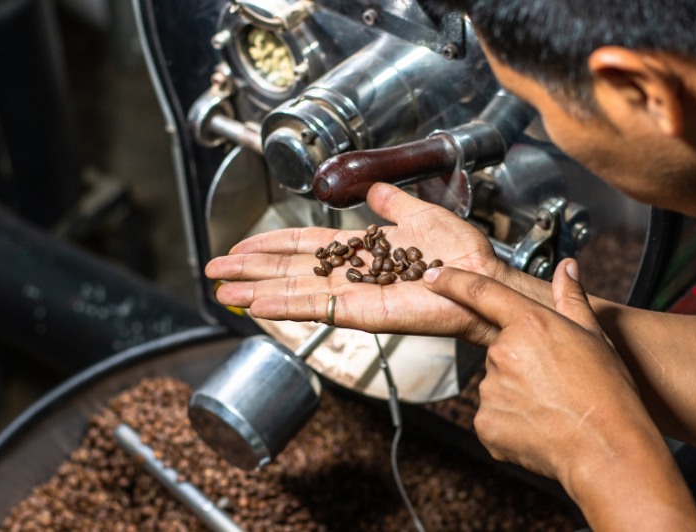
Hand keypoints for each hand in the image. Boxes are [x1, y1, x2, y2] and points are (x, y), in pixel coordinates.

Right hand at [205, 184, 512, 344]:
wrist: (482, 275)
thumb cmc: (461, 252)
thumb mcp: (419, 214)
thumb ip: (392, 203)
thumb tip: (374, 189)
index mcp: (360, 251)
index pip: (304, 248)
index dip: (271, 246)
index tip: (240, 246)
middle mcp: (351, 276)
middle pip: (289, 271)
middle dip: (250, 270)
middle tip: (214, 270)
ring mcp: (354, 296)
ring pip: (295, 292)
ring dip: (256, 291)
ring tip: (223, 291)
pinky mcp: (364, 313)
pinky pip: (318, 309)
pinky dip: (285, 306)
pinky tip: (257, 304)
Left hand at [423, 259, 695, 530]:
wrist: (606, 448)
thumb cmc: (606, 393)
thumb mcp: (595, 336)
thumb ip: (572, 299)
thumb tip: (568, 268)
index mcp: (529, 325)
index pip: (481, 293)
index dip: (453, 281)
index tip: (433, 275)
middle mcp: (503, 353)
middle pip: (500, 351)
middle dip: (521, 362)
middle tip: (555, 381)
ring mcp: (490, 390)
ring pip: (497, 385)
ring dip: (517, 393)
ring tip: (552, 407)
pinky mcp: (485, 423)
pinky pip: (492, 416)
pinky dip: (511, 421)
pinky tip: (539, 426)